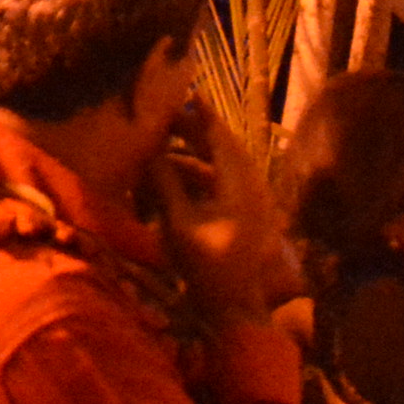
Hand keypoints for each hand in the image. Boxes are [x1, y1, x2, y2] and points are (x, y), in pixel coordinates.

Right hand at [149, 101, 292, 319]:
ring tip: (166, 141)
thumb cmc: (206, 269)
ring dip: (196, 154)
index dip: (203, 117)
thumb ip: (165, 184)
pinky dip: (200, 176)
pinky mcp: (246, 216)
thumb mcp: (179, 225)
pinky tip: (175, 174)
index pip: (222, 140)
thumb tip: (149, 152)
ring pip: (223, 167)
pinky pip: (223, 185)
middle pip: (224, 149)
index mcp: (242, 186)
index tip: (186, 95)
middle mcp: (253, 188)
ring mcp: (253, 203)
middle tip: (168, 115)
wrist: (234, 309)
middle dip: (197, 132)